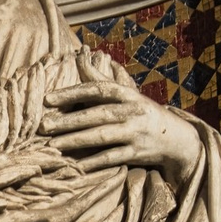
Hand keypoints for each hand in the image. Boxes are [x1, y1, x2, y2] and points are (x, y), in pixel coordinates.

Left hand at [41, 82, 199, 181]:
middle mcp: (132, 111)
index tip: (48, 99)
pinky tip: (76, 166)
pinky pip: (113, 158)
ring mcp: (136, 133)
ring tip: (53, 145)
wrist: (177, 138)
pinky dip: (95, 162)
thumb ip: (100, 79)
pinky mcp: (138, 153)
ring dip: (76, 141)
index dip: (72, 93)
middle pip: (97, 114)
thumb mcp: (125, 93)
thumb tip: (80, 55)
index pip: (97, 89)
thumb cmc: (141, 113)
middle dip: (69, 120)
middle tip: (44, 126)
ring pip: (103, 136)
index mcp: (126, 94)